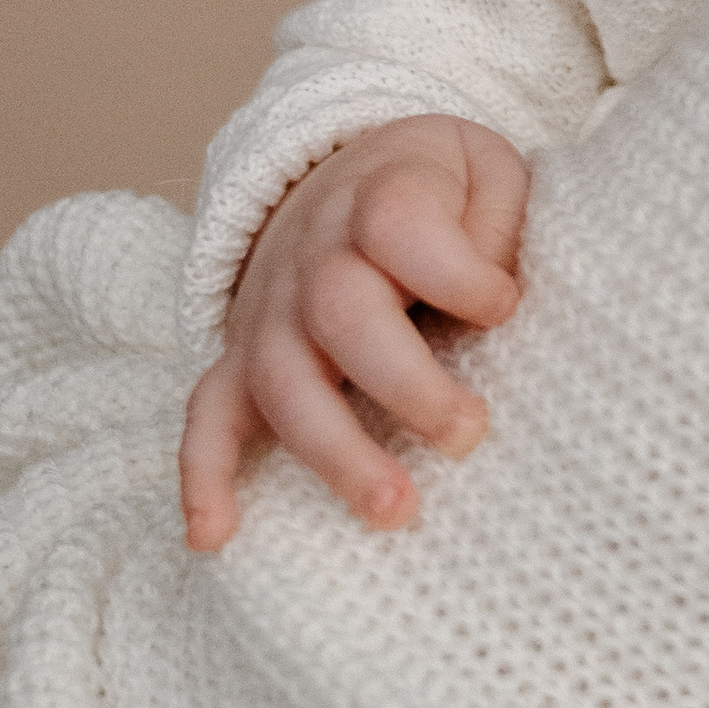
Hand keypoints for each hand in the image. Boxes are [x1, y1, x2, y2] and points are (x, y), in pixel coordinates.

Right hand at [180, 117, 528, 547]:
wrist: (351, 173)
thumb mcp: (486, 172)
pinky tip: (214, 535)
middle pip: (341, 314)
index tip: (504, 304)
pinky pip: (208, 417)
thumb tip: (500, 303)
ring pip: (283, 380)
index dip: (456, 270)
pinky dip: (204, 475)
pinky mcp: (246, 360)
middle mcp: (315, 256)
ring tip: (394, 510)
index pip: (400, 224)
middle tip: (469, 435)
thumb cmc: (442, 192)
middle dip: (406, 384)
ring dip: (334, 450)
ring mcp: (273, 313)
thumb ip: (501, 221)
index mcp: (381, 197)